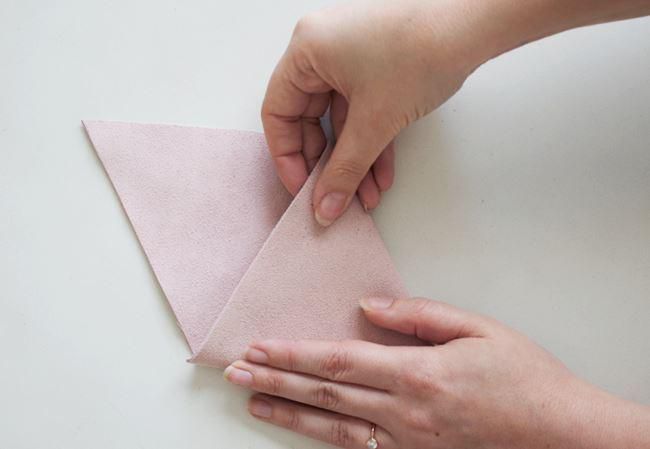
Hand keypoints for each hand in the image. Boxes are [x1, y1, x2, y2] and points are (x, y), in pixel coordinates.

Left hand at [225, 297, 649, 447]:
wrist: (561, 434)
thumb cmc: (524, 376)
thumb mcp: (478, 328)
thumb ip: (419, 314)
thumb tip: (368, 307)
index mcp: (417, 373)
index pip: (338, 361)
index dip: (293, 355)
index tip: (260, 348)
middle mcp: (404, 412)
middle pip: (325, 394)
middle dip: (275, 382)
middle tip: (235, 374)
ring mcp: (407, 441)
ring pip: (333, 428)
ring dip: (288, 414)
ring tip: (253, 404)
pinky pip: (359, 448)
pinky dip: (325, 438)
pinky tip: (304, 431)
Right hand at [261, 0, 486, 225]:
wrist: (473, 25)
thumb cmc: (421, 51)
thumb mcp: (374, 121)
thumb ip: (344, 170)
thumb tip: (325, 206)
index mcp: (306, 50)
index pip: (278, 112)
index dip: (287, 156)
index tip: (303, 189)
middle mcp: (322, 49)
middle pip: (310, 119)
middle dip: (327, 164)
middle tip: (332, 196)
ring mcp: (350, 56)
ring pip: (340, 120)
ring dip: (353, 160)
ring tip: (365, 195)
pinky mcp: (375, 65)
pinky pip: (362, 110)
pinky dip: (371, 142)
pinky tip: (381, 174)